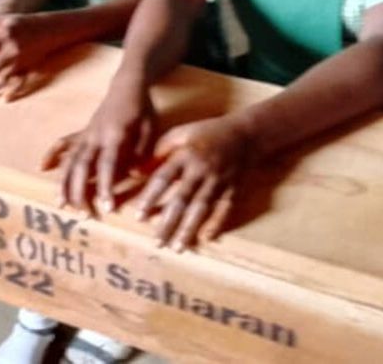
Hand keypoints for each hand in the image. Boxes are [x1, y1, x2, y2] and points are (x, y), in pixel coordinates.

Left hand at [0, 14, 53, 102]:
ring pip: (2, 80)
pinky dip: (12, 92)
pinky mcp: (28, 69)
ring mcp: (21, 61)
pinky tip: (3, 99)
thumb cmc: (17, 24)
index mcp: (3, 35)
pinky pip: (19, 83)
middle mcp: (12, 50)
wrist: (46, 29)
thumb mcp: (0, 19)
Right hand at [42, 88, 155, 212]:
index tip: (106, 207)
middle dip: (80, 191)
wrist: (127, 85)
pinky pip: (64, 143)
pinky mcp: (82, 132)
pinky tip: (41, 167)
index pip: (107, 165)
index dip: (105, 186)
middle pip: (82, 166)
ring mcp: (86, 134)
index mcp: (115, 135)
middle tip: (82, 215)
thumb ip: (142, 151)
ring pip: (70, 159)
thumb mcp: (150, 128)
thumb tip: (133, 175)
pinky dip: (52, 154)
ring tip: (60, 204)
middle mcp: (95, 136)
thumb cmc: (141, 109)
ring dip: (64, 181)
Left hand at [135, 117, 249, 250]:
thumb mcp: (180, 134)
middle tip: (156, 242)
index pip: (163, 178)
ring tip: (177, 248)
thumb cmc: (206, 134)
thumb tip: (137, 172)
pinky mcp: (233, 190)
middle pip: (182, 199)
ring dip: (189, 229)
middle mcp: (201, 170)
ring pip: (201, 208)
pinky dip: (217, 224)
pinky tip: (206, 239)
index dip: (150, 197)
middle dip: (168, 222)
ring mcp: (219, 181)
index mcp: (185, 154)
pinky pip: (225, 210)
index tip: (138, 216)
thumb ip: (159, 151)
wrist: (245, 135)